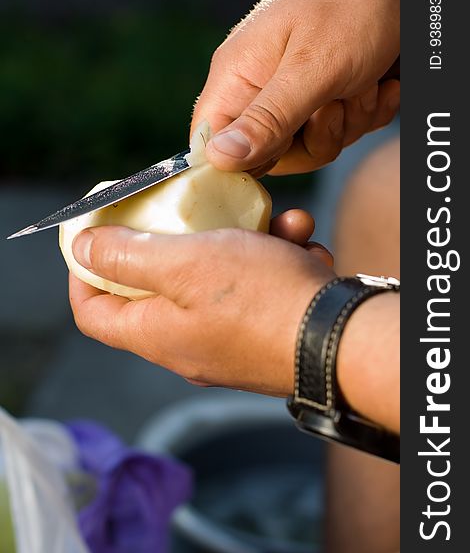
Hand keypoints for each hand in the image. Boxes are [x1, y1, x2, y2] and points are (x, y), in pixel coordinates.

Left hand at [68, 211, 333, 396]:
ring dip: (243, 241)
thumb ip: (127, 255)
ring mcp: (228, 340)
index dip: (85, 271)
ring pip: (218, 277)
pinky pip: (256, 288)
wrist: (342, 339)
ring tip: (277, 222)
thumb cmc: (261, 301)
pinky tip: (302, 244)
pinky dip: (274, 260)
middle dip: (179, 238)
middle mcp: (188, 344)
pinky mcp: (265, 332)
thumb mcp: (184, 263)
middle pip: (159, 285)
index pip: (93, 311)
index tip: (98, 232)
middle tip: (197, 208)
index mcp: (156, 334)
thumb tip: (82, 249)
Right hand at [192, 0, 399, 175]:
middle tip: (333, 105)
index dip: (238, 165)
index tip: (280, 152)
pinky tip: (377, 83)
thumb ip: (267, 119)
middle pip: (269, 157)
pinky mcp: (323, 100)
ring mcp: (293, 97)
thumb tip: (218, 159)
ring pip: (311, 149)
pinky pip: (340, 135)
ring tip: (362, 83)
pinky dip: (366, 115)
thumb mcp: (312, 68)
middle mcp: (260, 91)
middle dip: (313, 142)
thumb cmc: (352, 4)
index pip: (211, 144)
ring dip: (349, 124)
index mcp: (237, 78)